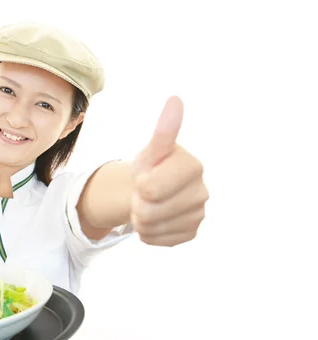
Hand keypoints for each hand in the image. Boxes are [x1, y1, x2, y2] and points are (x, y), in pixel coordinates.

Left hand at [131, 96, 208, 246]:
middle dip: (138, 203)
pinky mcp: (191, 233)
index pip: (149, 188)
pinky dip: (148, 233)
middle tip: (143, 194)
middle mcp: (202, 191)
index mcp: (193, 166)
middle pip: (148, 211)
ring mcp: (199, 215)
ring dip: (140, 219)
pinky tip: (155, 220)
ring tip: (147, 206)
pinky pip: (156, 240)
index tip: (145, 177)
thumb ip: (164, 131)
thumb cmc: (151, 167)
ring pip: (150, 228)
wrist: (150, 191)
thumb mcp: (151, 151)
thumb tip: (175, 99)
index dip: (140, 184)